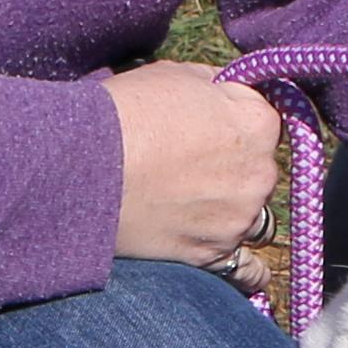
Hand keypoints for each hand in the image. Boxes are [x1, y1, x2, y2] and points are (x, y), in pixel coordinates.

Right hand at [106, 63, 284, 270]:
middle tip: (188, 166)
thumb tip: (223, 96)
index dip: (233, 122)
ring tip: (194, 206)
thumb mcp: (176, 75)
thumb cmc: (125, 112)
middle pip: (260, 171)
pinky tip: (248, 270)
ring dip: (233, 211)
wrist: (83, 165)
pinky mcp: (213, 256)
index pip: (264, 120)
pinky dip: (250, 272)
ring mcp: (239, 218)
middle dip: (234, 168)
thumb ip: (215, 88)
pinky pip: (249, 271)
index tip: (207, 128)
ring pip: (253, 216)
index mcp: (257, 122)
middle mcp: (260, 174)